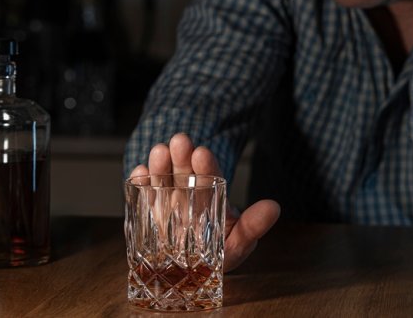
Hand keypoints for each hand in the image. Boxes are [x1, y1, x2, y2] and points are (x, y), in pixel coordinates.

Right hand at [129, 133, 280, 272]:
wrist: (192, 271)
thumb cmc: (220, 252)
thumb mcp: (239, 242)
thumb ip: (253, 226)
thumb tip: (273, 207)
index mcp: (212, 197)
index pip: (211, 176)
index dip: (207, 165)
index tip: (203, 153)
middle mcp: (190, 195)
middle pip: (185, 173)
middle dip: (182, 157)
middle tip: (180, 141)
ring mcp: (168, 203)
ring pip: (164, 180)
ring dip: (161, 166)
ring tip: (159, 152)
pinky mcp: (150, 214)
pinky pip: (145, 197)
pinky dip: (141, 184)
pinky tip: (139, 172)